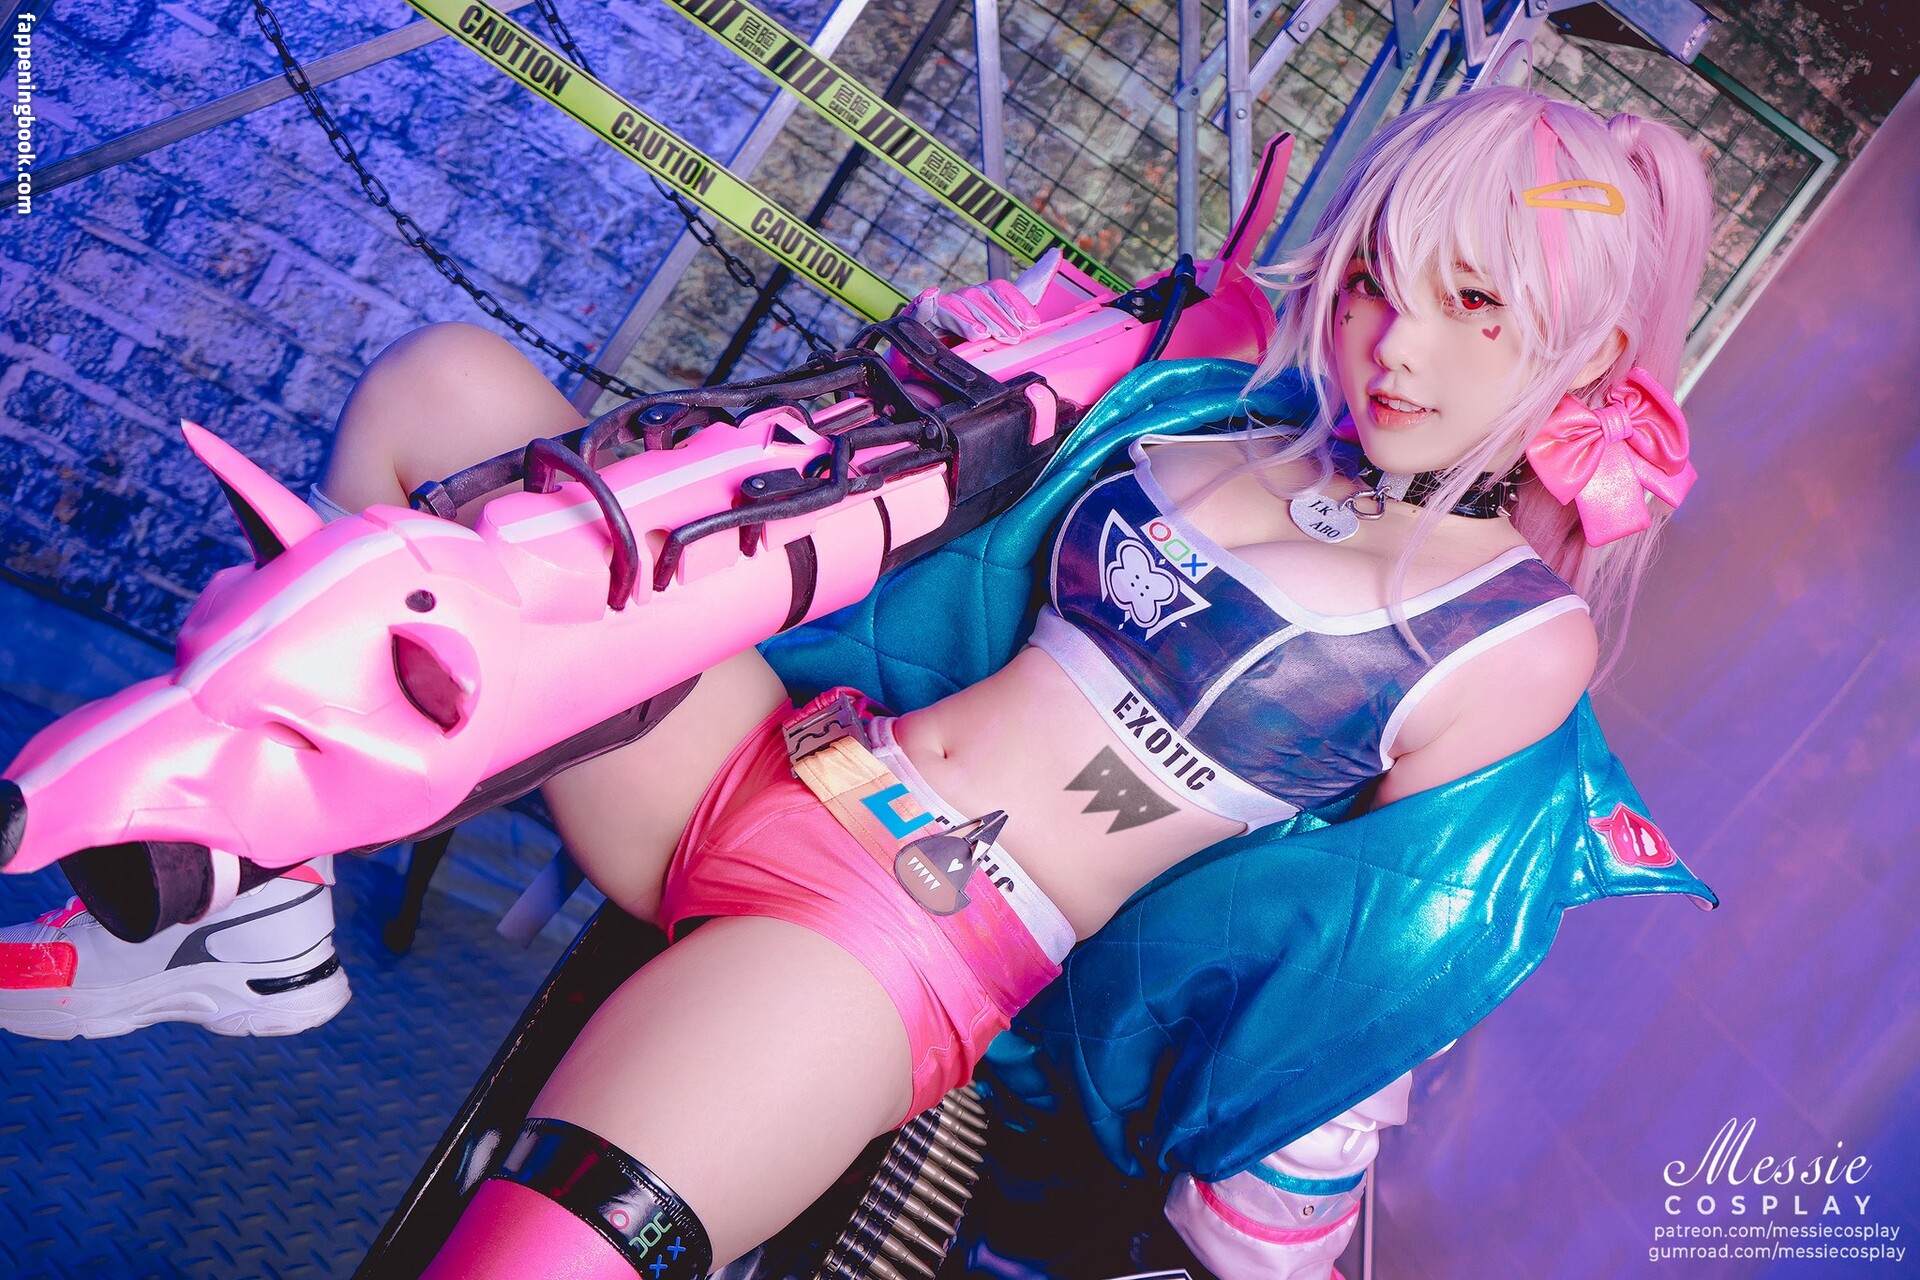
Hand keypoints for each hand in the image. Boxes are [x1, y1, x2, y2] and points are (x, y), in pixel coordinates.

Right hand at [910, 248, 1061, 341]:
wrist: (946, 347)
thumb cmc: (982, 328)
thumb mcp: (1011, 309)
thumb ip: (1033, 283)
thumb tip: (1055, 251)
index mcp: (988, 294)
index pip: (1003, 290)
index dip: (1018, 304)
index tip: (1032, 323)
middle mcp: (968, 296)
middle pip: (983, 299)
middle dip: (999, 318)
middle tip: (1013, 336)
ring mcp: (946, 304)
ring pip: (959, 305)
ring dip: (971, 319)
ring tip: (983, 334)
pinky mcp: (923, 317)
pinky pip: (922, 307)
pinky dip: (925, 300)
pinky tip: (931, 294)